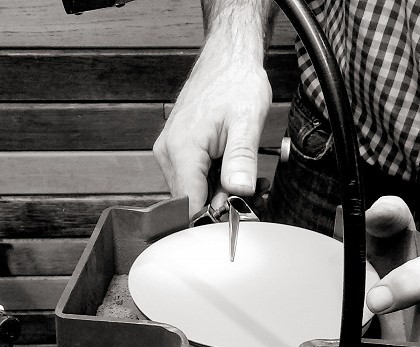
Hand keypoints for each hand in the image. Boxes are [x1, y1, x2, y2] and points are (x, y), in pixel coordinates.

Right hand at [153, 39, 271, 216]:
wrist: (227, 59)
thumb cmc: (237, 83)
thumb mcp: (247, 122)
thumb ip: (241, 159)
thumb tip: (239, 191)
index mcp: (182, 148)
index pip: (189, 204)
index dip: (214, 215)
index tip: (238, 213)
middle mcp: (168, 152)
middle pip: (190, 200)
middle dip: (220, 203)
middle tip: (251, 192)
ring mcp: (169, 151)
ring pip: (192, 191)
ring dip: (218, 192)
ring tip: (242, 175)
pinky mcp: (175, 149)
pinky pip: (191, 177)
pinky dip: (212, 180)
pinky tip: (230, 168)